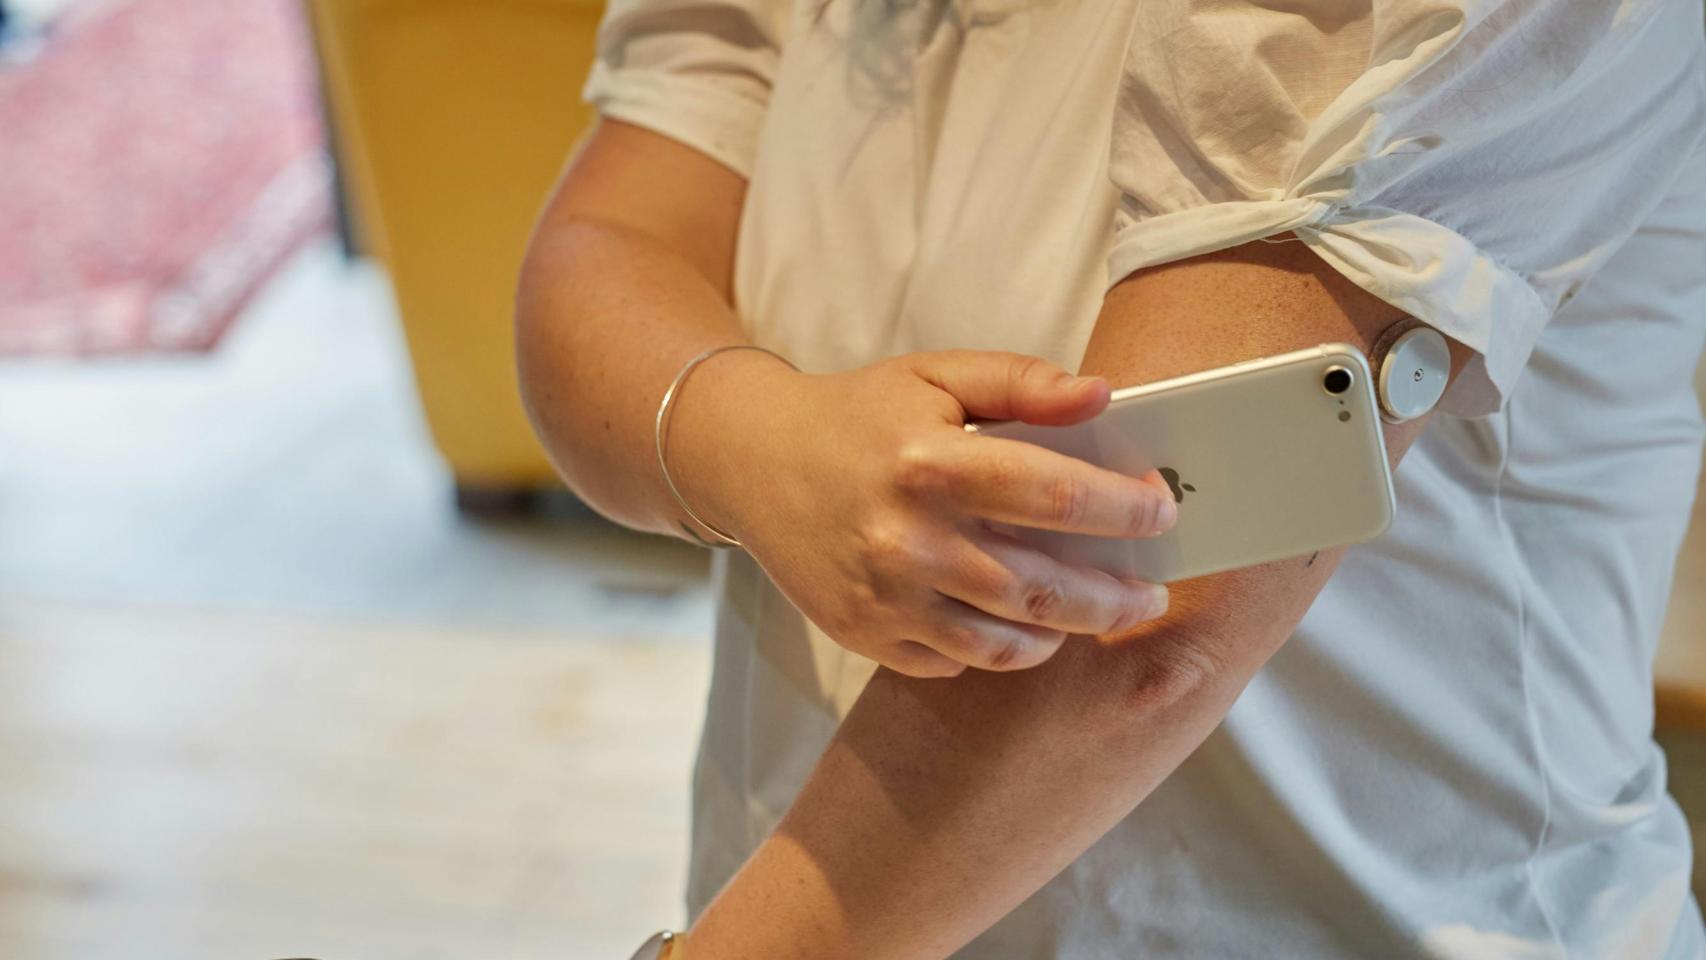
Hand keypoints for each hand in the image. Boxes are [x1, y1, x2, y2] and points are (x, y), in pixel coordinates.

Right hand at [673, 349, 1177, 677]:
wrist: (752, 462)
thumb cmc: (861, 415)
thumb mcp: (937, 375)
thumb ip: (1022, 383)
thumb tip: (1103, 395)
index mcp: (931, 462)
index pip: (1055, 496)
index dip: (1123, 510)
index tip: (1160, 513)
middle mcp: (906, 539)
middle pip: (1043, 588)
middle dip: (1115, 597)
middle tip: (1151, 594)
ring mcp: (884, 598)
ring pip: (1005, 644)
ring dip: (1063, 633)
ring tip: (1091, 614)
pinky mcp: (865, 637)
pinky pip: (955, 662)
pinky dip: (997, 648)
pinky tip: (1018, 623)